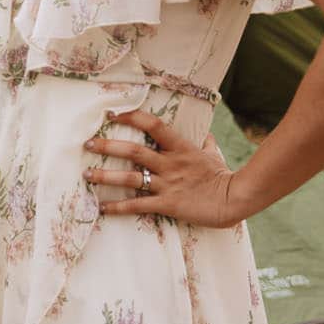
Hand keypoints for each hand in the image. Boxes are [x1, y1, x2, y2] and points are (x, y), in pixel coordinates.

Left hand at [85, 110, 243, 227]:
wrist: (237, 199)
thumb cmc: (224, 177)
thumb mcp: (214, 156)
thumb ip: (206, 145)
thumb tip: (207, 136)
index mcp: (181, 148)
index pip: (153, 125)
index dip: (131, 117)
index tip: (112, 115)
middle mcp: (170, 164)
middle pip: (133, 151)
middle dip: (107, 147)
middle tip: (87, 144)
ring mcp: (167, 184)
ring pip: (130, 178)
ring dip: (105, 176)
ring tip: (86, 175)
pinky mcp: (167, 204)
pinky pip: (138, 205)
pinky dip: (118, 207)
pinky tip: (102, 208)